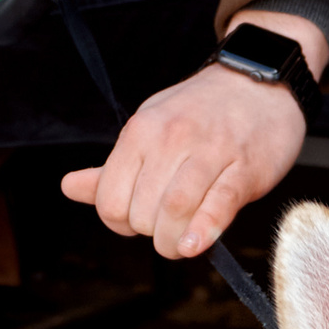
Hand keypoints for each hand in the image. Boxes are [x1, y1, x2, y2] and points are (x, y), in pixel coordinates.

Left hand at [62, 12, 326, 258]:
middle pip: (141, 212)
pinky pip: (217, 205)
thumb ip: (114, 167)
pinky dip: (203, 231)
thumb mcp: (149, 127)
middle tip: (166, 228)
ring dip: (173, 241)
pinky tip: (195, 245)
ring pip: (174, 211)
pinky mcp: (245, 168)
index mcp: (141, 130)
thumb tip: (68, 187)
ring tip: (181, 243)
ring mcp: (210, 151)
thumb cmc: (201, 112)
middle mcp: (171, 138)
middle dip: (151, 234)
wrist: (259, 82)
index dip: (119, 223)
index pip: (110, 199)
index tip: (137, 221)